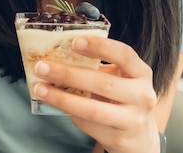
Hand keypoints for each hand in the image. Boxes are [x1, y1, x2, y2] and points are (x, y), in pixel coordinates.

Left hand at [31, 37, 160, 152]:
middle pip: (102, 82)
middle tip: (42, 67)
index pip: (124, 55)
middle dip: (68, 74)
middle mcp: (142, 96)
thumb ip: (100, 68)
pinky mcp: (119, 139)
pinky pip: (88, 124)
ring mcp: (132, 120)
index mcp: (142, 73)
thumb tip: (60, 56)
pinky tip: (58, 105)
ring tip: (41, 88)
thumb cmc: (125, 99)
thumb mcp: (122, 79)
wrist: (141, 137)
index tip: (74, 42)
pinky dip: (70, 113)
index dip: (100, 47)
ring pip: (92, 108)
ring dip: (62, 98)